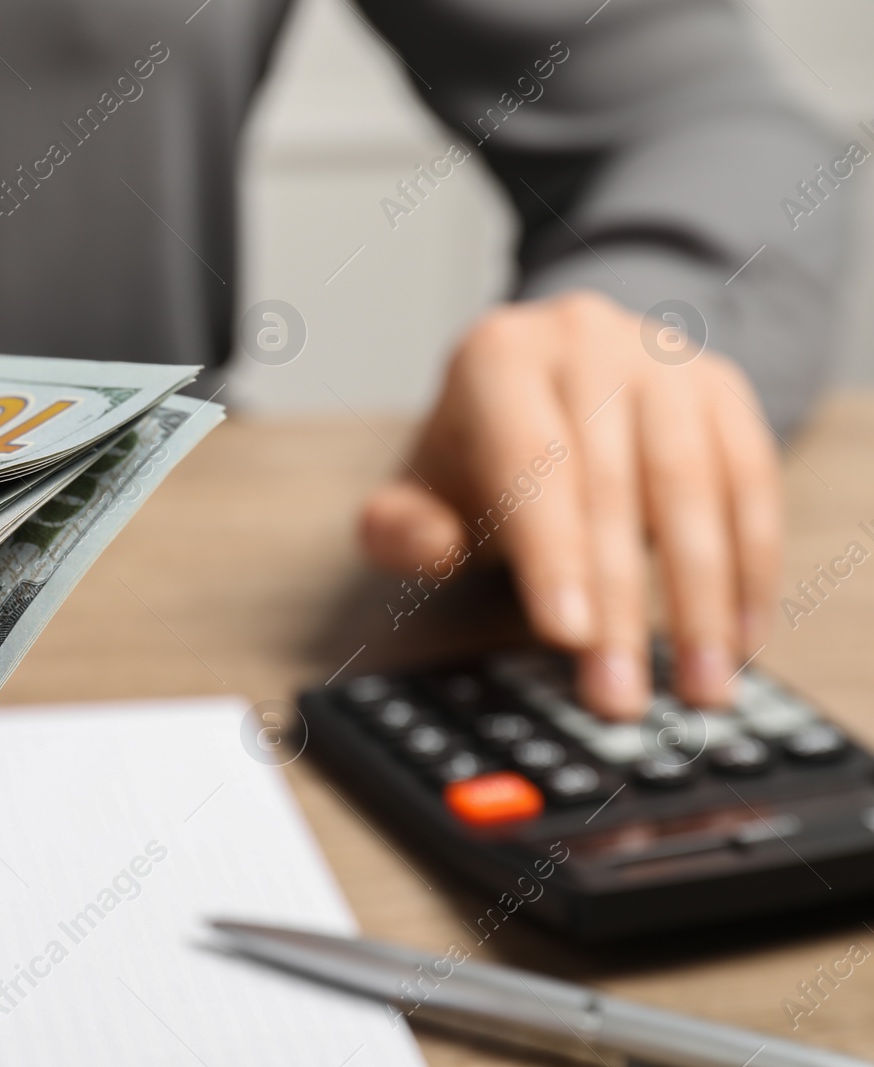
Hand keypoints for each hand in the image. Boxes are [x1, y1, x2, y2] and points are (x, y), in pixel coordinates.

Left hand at [360, 291, 780, 719]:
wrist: (549, 374)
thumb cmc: (480, 450)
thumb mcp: (423, 485)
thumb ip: (400, 527)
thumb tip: (429, 548)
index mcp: (499, 359)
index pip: (530, 464)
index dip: (552, 554)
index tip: (569, 636)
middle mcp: (584, 342)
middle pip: (613, 484)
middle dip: (622, 604)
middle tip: (621, 695)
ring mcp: (661, 358)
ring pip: (694, 485)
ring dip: (704, 598)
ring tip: (698, 687)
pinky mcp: (721, 384)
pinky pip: (750, 480)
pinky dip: (751, 564)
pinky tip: (742, 638)